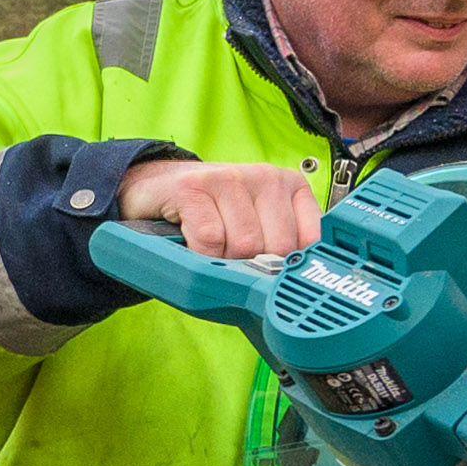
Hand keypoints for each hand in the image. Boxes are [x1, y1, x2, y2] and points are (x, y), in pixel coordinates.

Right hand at [119, 159, 323, 262]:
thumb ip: (282, 248)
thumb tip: (295, 289)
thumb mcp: (257, 226)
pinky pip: (210, 239)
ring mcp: (230, 177)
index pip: (310, 240)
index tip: (269, 273)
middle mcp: (266, 176)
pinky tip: (192, 244)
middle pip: (276, 248)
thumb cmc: (211, 214)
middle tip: (231, 260)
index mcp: (290, 186)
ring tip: (211, 250)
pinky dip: (199, 254)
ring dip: (222, 261)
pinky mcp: (195, 186)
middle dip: (251, 266)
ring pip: (244, 245)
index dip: (288, 267)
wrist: (156, 188)